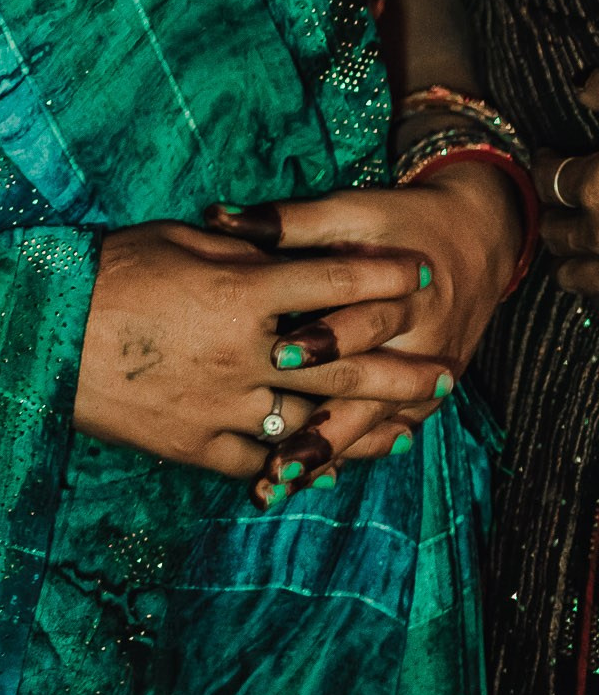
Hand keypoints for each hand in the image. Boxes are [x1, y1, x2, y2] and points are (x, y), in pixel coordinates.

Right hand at [75, 220, 440, 481]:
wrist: (42, 338)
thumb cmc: (104, 273)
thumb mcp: (174, 240)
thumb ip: (238, 250)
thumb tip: (281, 249)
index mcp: (239, 291)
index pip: (331, 281)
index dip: (381, 276)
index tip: (420, 274)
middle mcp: (245, 352)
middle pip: (344, 361)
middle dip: (402, 365)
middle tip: (446, 370)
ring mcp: (225, 405)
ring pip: (314, 419)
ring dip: (365, 423)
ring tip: (407, 426)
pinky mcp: (199, 447)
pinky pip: (263, 459)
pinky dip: (298, 461)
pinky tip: (326, 464)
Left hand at [252, 161, 525, 499]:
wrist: (475, 241)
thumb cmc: (399, 222)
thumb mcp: (351, 211)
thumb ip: (289, 222)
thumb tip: (218, 217)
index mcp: (405, 293)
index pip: (362, 322)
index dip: (323, 338)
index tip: (276, 357)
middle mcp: (420, 344)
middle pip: (369, 391)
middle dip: (322, 426)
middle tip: (273, 457)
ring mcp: (425, 380)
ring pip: (373, 425)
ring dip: (328, 454)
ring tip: (278, 482)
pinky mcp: (422, 400)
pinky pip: (384, 435)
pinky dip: (346, 456)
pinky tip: (307, 482)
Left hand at [535, 67, 598, 292]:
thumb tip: (579, 85)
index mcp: (597, 186)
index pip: (549, 177)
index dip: (547, 165)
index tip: (549, 157)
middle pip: (554, 231)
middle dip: (552, 216)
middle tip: (557, 203)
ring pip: (573, 275)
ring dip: (568, 257)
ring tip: (569, 245)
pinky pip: (598, 295)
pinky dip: (593, 282)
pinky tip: (594, 269)